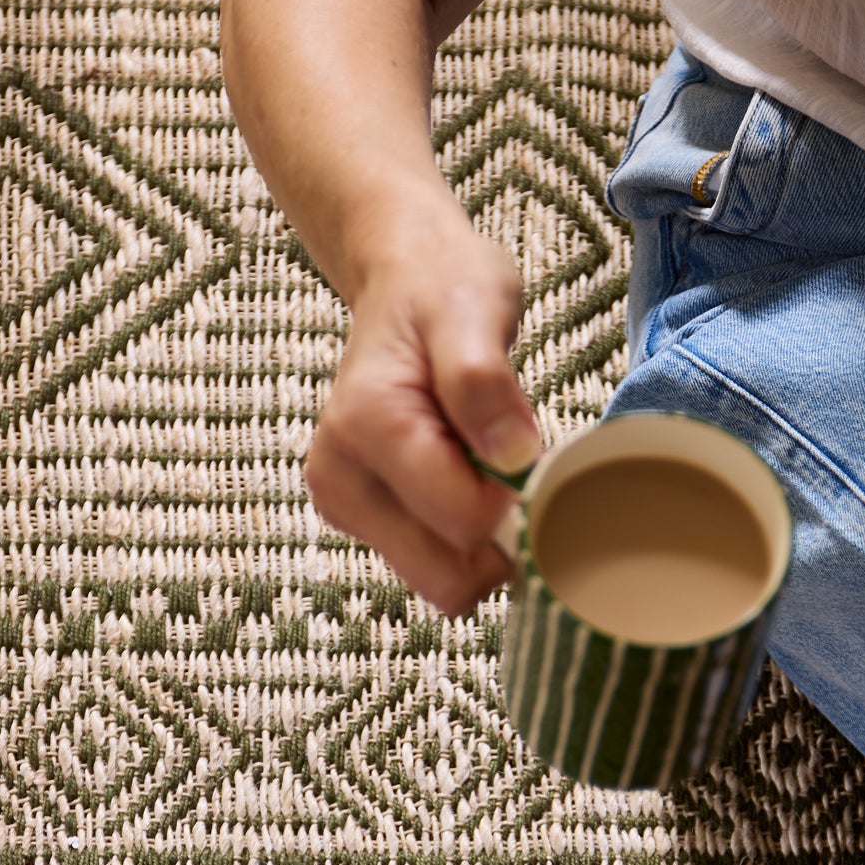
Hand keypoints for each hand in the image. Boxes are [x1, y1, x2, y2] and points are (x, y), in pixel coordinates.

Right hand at [305, 213, 543, 614]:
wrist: (403, 282)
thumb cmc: (441, 289)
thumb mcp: (472, 310)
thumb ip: (484, 384)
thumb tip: (512, 459)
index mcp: (364, 428)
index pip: (460, 522)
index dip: (513, 501)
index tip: (524, 450)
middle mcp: (339, 480)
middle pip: (443, 577)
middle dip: (495, 540)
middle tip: (512, 472)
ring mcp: (344, 507)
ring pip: (440, 581)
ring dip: (481, 541)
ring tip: (484, 466)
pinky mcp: (361, 521)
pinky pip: (433, 566)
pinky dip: (464, 540)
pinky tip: (466, 481)